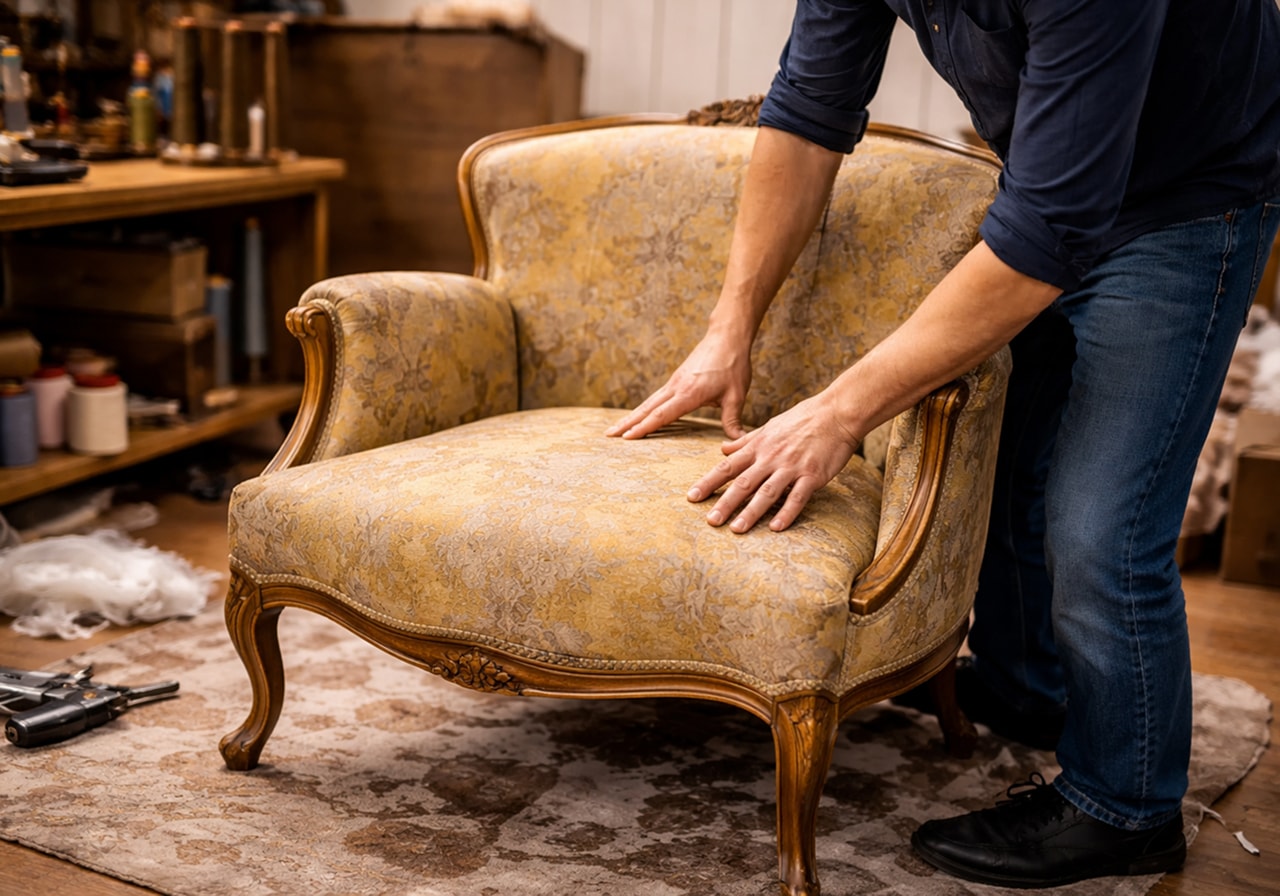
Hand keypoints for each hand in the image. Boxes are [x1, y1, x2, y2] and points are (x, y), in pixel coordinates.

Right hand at [605, 332, 751, 439]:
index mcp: (689, 394)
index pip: (662, 414)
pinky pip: (656, 397)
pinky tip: (638, 415)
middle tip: (608, 435)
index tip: (627, 438)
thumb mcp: (736, 395)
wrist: (727, 337)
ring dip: (631, 416)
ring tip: (615, 428)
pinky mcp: (676, 379)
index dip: (644, 428)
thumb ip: (732, 420)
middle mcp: (676, 387)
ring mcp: (674, 382)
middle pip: (646, 408)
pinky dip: (643, 408)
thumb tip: (738, 441)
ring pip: (648, 402)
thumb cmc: (733, 365)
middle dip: (627, 423)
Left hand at [687, 391, 859, 532]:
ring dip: (751, 512)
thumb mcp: (769, 426)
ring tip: (736, 529)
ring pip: (767, 492)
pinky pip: (797, 496)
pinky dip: (786, 512)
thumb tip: (722, 449)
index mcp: (758, 446)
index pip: (728, 466)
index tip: (692, 497)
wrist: (836, 412)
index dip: (709, 482)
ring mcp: (792, 466)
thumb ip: (745, 441)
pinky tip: (776, 527)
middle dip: (725, 503)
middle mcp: (771, 457)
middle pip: (743, 483)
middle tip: (710, 521)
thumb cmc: (802, 419)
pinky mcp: (812, 475)